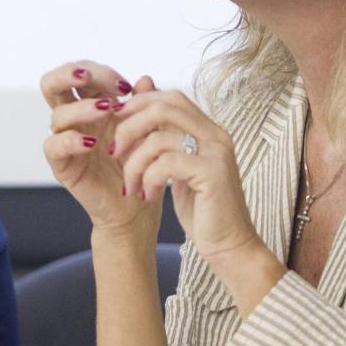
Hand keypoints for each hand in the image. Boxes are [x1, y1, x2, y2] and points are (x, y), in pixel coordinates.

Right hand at [40, 61, 158, 237]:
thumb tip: (145, 78)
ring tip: (105, 111)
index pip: (80, 73)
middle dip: (69, 74)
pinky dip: (71, 140)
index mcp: (91, 103)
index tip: (124, 86)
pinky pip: (53, 146)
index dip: (98, 71)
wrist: (137, 204)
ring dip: (81, 108)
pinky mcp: (61, 164)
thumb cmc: (141, 162)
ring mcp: (64, 140)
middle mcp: (74, 118)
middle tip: (89, 78)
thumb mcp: (147, 128)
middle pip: (51, 84)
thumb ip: (144, 104)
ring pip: (57, 114)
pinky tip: (91, 142)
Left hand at [111, 90, 261, 262]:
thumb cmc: (203, 211)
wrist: (230, 246)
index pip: (171, 98)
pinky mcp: (211, 173)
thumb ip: (165, 143)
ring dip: (135, 163)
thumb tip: (138, 117)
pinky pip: (165, 163)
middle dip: (130, 126)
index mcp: (210, 131)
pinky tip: (149, 195)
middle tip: (114, 151)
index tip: (116, 124)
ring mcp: (216, 152)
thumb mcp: (179, 171)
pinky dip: (148, 179)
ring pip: (158, 138)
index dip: (139, 104)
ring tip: (132, 186)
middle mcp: (216, 135)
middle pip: (163, 107)